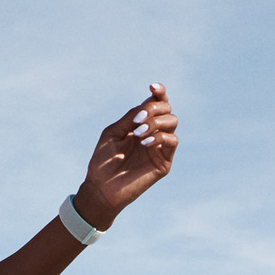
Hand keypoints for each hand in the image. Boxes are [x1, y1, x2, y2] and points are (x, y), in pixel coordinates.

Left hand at [72, 84, 177, 230]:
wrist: (101, 188)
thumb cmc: (103, 161)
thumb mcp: (113, 132)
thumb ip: (130, 118)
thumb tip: (148, 103)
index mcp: (141, 125)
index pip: (157, 104)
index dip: (159, 92)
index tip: (152, 87)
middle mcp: (153, 133)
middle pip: (167, 109)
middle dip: (153, 109)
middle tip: (137, 121)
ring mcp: (160, 148)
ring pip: (172, 122)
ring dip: (155, 122)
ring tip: (138, 134)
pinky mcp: (164, 162)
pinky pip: (172, 141)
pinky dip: (160, 136)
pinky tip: (144, 143)